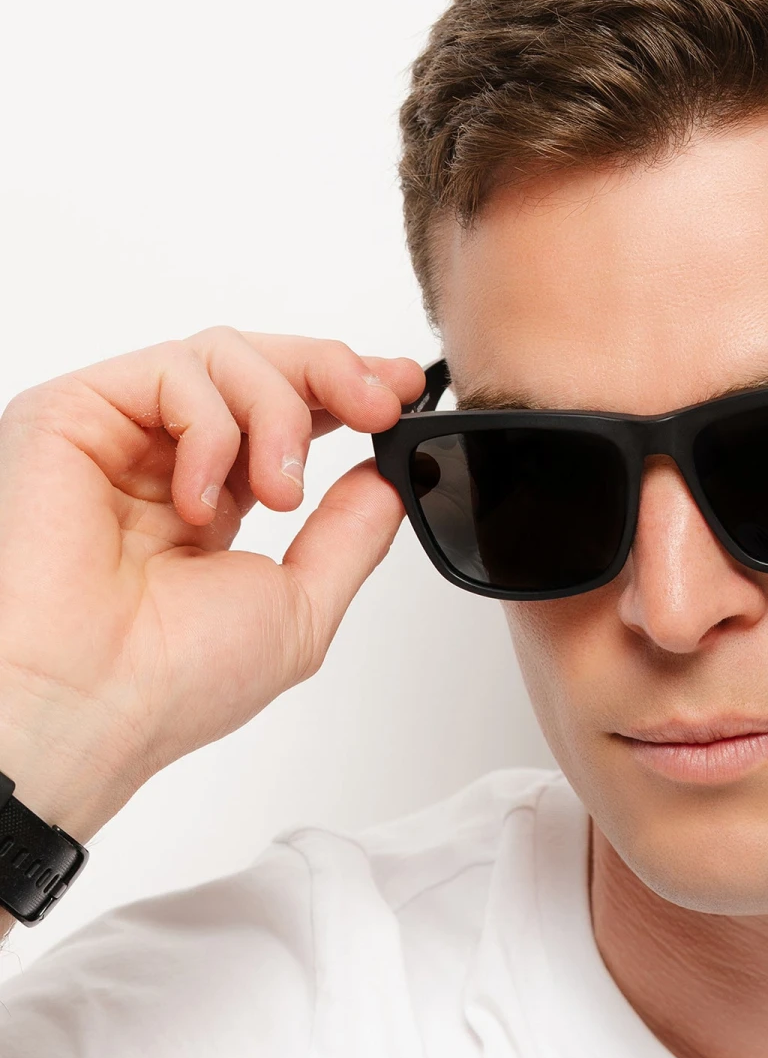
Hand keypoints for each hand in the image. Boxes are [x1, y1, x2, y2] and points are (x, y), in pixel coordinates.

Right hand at [0, 329, 424, 841]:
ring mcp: (119, 434)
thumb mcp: (300, 605)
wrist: (89, 700)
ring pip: (225, 356)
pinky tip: (201, 501)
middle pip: (262, 366)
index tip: (405, 392)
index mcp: (214, 503)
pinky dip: (212, 429)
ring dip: (279, 415)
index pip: (286, 414)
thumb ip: (351, 533)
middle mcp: (165, 460)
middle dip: (337, 374)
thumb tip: (389, 476)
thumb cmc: (170, 681)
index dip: (350, 389)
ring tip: (280, 494)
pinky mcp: (72, 413)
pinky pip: (173, 371)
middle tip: (380, 406)